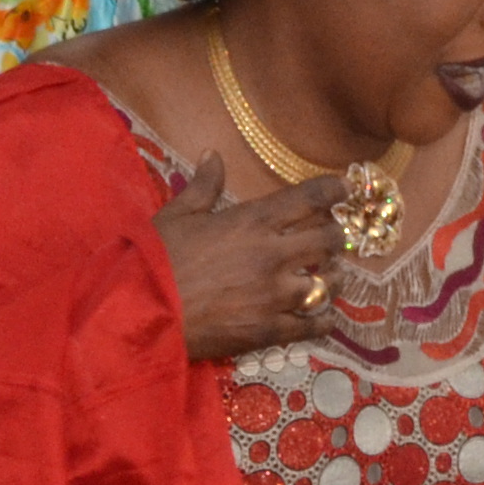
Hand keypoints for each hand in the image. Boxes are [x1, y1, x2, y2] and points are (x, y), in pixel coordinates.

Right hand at [151, 157, 346, 361]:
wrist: (139, 312)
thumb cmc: (153, 259)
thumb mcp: (177, 215)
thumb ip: (203, 186)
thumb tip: (213, 154)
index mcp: (252, 221)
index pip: (309, 198)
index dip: (334, 191)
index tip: (345, 190)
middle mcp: (273, 254)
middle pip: (329, 240)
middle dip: (338, 237)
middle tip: (335, 238)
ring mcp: (275, 295)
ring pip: (329, 283)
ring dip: (335, 278)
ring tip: (333, 277)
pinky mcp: (269, 330)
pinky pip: (313, 325)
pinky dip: (324, 321)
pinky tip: (325, 318)